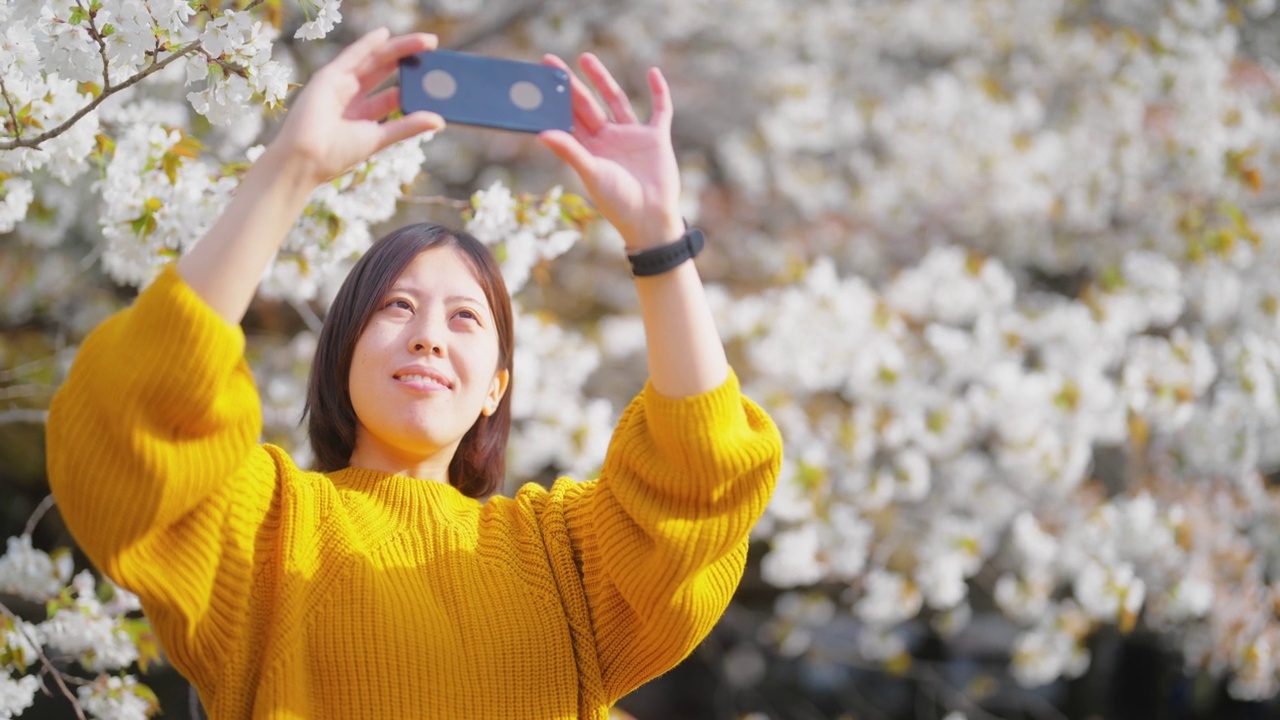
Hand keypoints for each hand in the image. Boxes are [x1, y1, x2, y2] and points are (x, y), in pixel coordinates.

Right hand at [269, 29, 445, 185]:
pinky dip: (367, 44)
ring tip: (424, 41)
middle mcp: (352, 98)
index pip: (394, 95)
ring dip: (398, 49)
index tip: (437, 80)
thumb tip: (439, 121)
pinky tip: (384, 35)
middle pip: (386, 72)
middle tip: (435, 49)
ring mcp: (340, 85)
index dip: (414, 86)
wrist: (304, 159)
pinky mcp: (328, 77)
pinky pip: (352, 56)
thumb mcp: (379, 138)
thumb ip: (408, 127)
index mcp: (364, 115)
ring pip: (374, 61)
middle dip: (410, 60)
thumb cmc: (336, 155)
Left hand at [538, 53, 684, 251]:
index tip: (538, 83)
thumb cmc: (618, 201)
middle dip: (570, 84)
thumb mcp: (591, 173)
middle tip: (550, 62)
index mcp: (590, 149)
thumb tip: (540, 134)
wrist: (650, 218)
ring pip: (616, 100)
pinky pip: (660, 109)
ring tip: (585, 58)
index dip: (553, 101)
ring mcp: (632, 136)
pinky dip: (659, 91)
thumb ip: (569, 151)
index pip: (568, 119)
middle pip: (586, 105)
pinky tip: (651, 72)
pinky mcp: (656, 138)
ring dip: (602, 80)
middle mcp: (608, 139)